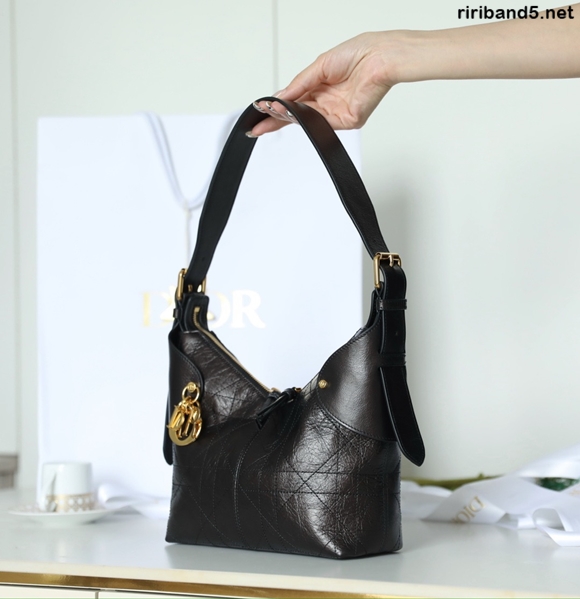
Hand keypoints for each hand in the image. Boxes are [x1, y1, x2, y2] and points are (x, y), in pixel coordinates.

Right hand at [250, 32, 402, 135]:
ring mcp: (337, 112)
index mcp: (321, 85)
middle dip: (276, 120)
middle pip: (297, 115)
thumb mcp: (320, 65)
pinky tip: (291, 113)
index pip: (294, 100)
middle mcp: (328, 101)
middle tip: (258, 126)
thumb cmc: (358, 53)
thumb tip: (281, 96)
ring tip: (270, 115)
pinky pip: (322, 123)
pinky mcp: (347, 121)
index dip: (277, 106)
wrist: (380, 57)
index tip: (260, 111)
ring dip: (287, 118)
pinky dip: (305, 119)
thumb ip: (300, 83)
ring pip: (307, 120)